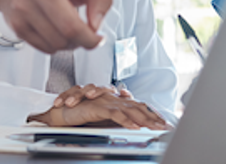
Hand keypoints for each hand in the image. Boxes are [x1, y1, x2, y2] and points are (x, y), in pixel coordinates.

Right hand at [0, 0, 112, 52]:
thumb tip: (96, 24)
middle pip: (69, 25)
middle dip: (89, 39)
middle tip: (94, 38)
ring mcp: (24, 6)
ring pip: (59, 42)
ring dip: (73, 44)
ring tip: (73, 31)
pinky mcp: (16, 24)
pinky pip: (47, 48)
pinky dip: (58, 46)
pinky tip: (58, 33)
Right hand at [30, 84, 169, 129]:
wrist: (59, 113)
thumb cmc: (79, 114)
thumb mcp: (102, 118)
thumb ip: (117, 118)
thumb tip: (133, 125)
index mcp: (114, 100)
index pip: (137, 106)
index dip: (151, 113)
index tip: (164, 123)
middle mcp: (112, 98)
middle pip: (138, 106)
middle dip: (153, 116)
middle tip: (166, 126)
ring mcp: (105, 101)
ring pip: (129, 109)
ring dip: (144, 118)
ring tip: (155, 127)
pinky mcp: (97, 106)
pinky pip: (115, 113)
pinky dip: (126, 120)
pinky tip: (135, 127)